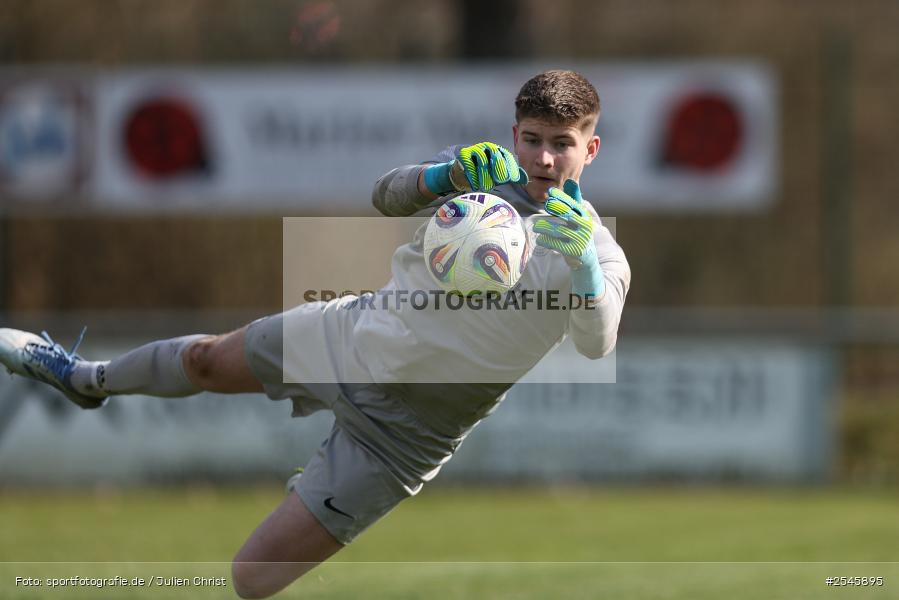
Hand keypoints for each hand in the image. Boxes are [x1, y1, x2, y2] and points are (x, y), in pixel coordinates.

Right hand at [422, 142, 527, 194]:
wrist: (464, 174)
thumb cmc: (486, 175)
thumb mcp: (500, 177)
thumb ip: (513, 177)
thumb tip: (527, 180)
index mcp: (500, 151)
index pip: (507, 157)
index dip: (511, 168)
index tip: (512, 179)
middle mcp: (489, 148)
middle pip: (496, 155)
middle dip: (499, 168)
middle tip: (500, 180)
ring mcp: (476, 150)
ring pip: (482, 159)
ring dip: (485, 174)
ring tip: (486, 187)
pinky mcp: (464, 154)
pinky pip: (469, 163)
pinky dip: (472, 175)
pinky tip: (475, 185)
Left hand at [532, 179, 604, 298]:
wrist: (586, 259)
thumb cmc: (579, 235)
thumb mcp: (579, 218)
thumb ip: (574, 201)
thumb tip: (570, 182)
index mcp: (585, 217)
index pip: (573, 204)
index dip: (562, 197)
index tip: (551, 192)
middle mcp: (585, 227)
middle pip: (567, 214)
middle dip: (556, 208)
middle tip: (546, 205)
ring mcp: (580, 239)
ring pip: (559, 230)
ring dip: (545, 227)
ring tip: (537, 227)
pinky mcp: (574, 251)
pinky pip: (556, 244)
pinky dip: (546, 241)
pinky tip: (540, 239)